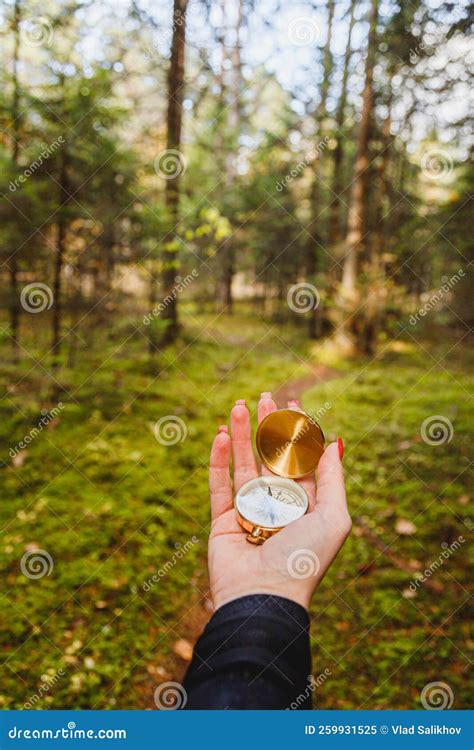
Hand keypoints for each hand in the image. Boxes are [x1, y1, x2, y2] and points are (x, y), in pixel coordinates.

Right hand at [208, 393, 350, 610]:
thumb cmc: (304, 559)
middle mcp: (277, 504)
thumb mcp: (334, 517)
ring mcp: (249, 511)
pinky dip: (219, 460)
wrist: (265, 597)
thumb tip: (334, 442)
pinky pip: (219, 485)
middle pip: (271, 456)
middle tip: (264, 396)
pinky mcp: (223, 520)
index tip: (292, 402)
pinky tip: (222, 434)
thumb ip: (332, 479)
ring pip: (244, 464)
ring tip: (239, 405)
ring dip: (242, 434)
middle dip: (268, 425)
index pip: (300, 458)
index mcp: (306, 503)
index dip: (297, 430)